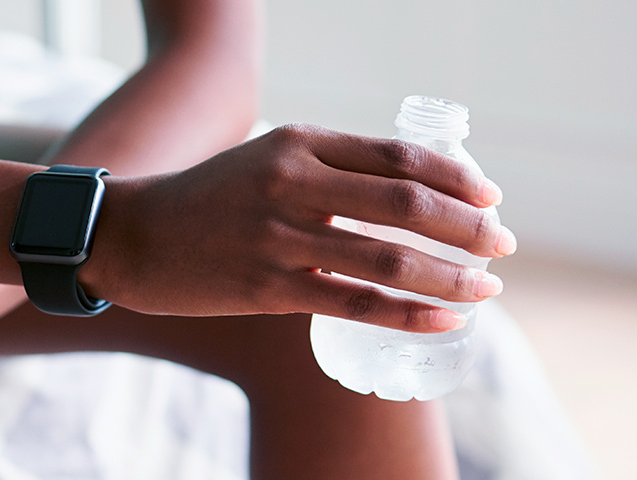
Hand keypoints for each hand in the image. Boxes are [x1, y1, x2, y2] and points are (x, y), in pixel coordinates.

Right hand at [81, 124, 514, 332]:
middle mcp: (294, 183)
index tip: (490, 198)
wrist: (134, 236)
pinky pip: (355, 304)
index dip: (456, 178)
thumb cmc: (208, 198)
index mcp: (299, 142)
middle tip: (502, 244)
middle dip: (468, 226)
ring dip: (451, 275)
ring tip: (485, 289)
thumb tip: (406, 192)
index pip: (399, 156)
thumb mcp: (268, 158)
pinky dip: (408, 314)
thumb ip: (329, 167)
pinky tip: (443, 321)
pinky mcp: (269, 288)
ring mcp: (281, 238)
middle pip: (407, 204)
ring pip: (389, 257)